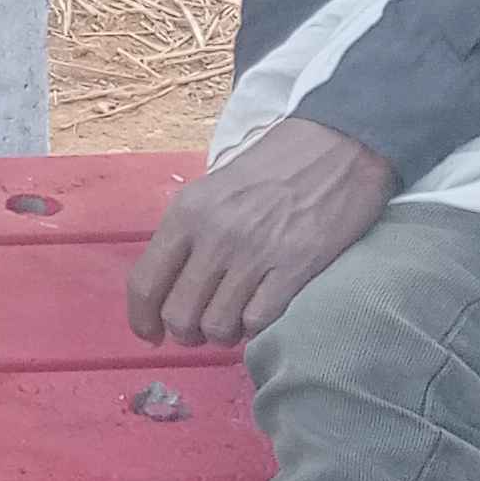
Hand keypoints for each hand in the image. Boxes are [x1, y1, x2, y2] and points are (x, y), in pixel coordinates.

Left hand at [127, 118, 395, 348]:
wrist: (338, 145)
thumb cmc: (273, 167)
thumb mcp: (212, 189)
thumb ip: (187, 233)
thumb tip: (167, 285)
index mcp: (187, 213)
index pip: (145, 282)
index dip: (141, 318)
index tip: (150, 333)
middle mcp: (215, 235)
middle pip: (179, 313)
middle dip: (184, 333)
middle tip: (197, 331)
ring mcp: (256, 253)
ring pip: (218, 325)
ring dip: (221, 335)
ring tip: (231, 323)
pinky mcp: (296, 266)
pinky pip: (258, 321)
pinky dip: (254, 328)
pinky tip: (258, 315)